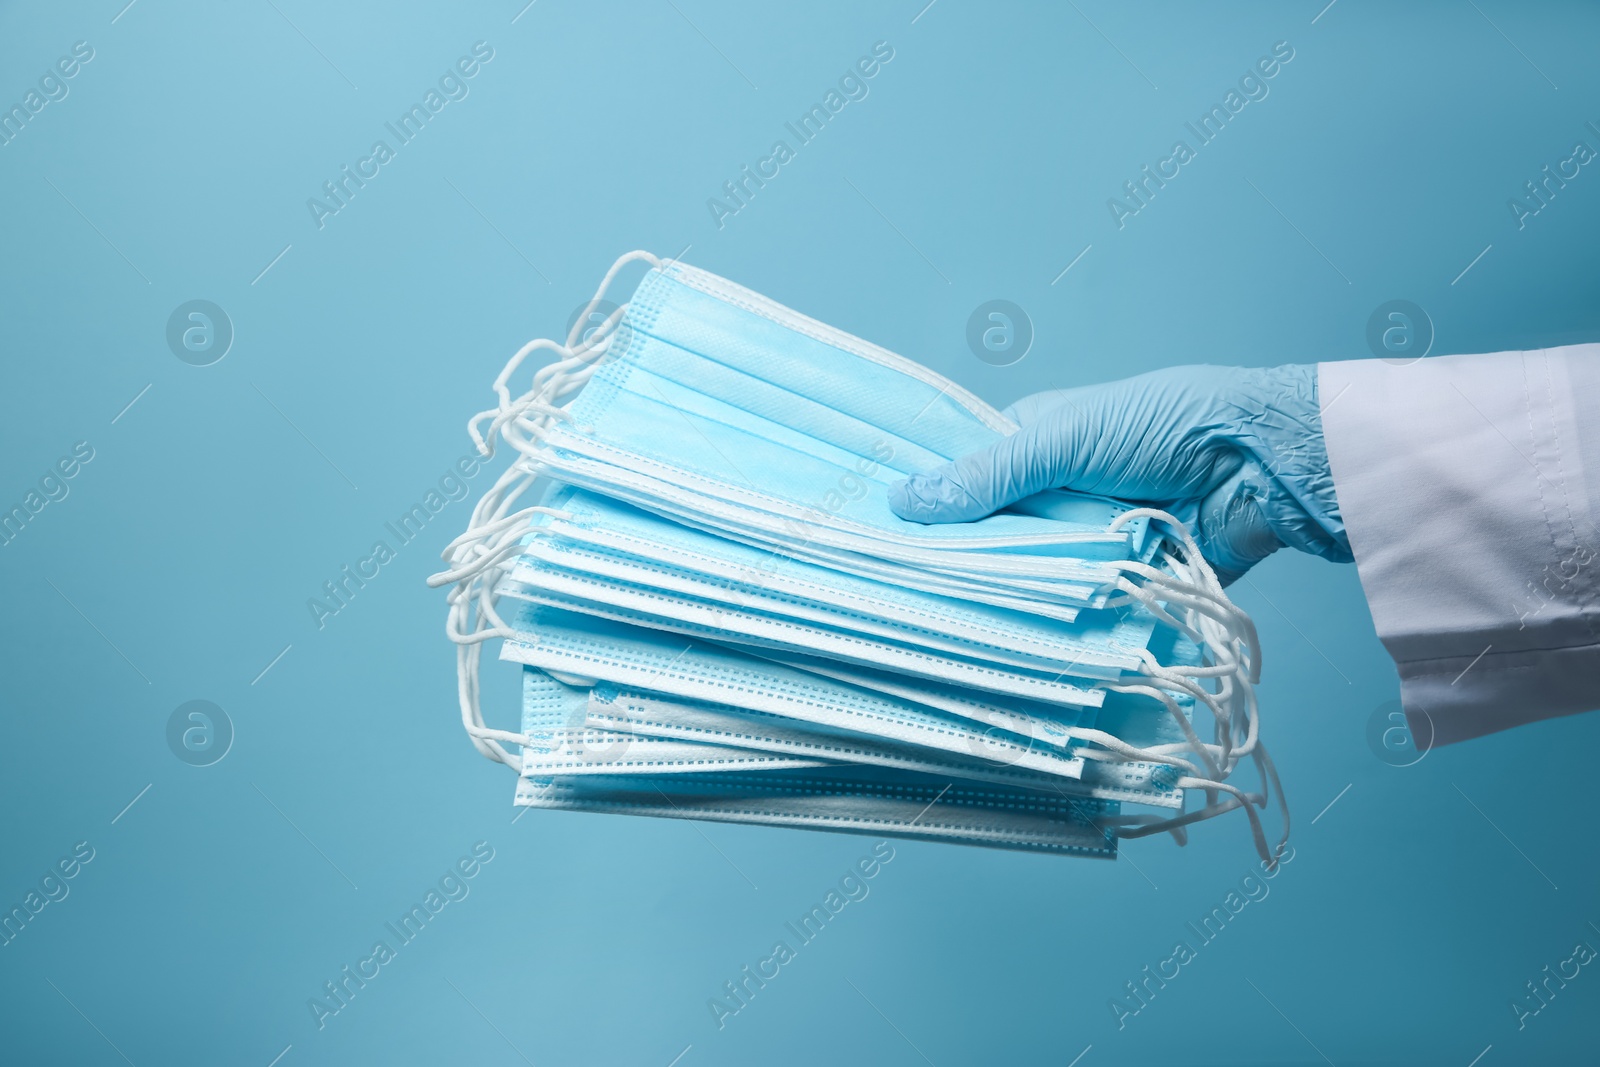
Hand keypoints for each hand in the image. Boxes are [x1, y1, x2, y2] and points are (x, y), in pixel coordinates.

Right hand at [887, 364, 1351, 583]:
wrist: (1259, 469)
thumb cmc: (1166, 426)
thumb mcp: (1064, 438)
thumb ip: (990, 474)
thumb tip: (905, 501)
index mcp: (1036, 442)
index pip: (966, 476)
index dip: (929, 504)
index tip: (878, 536)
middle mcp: (1056, 492)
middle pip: (991, 532)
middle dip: (960, 557)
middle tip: (899, 592)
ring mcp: (1087, 538)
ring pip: (1028, 573)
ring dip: (1005, 592)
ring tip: (939, 622)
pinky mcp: (1119, 579)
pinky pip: (1072, 605)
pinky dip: (1051, 619)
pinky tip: (1003, 640)